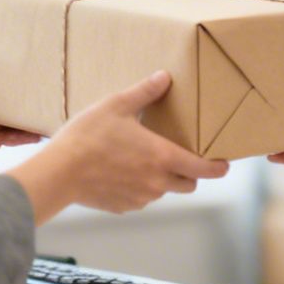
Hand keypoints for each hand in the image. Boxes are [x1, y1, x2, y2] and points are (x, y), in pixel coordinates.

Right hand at [9, 72, 229, 221]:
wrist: (59, 172)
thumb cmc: (88, 137)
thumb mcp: (116, 106)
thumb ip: (145, 92)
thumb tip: (165, 77)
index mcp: (162, 157)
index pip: (204, 169)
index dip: (218, 167)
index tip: (224, 164)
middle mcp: (156, 182)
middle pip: (188, 184)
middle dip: (189, 172)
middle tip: (178, 155)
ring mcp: (140, 198)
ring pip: (163, 191)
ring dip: (162, 179)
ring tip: (142, 160)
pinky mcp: (123, 207)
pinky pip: (140, 199)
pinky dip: (138, 188)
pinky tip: (121, 172)